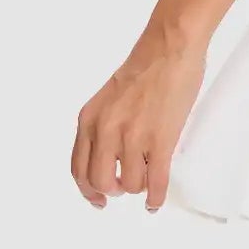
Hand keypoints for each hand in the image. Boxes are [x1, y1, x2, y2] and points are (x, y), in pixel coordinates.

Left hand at [71, 27, 207, 211]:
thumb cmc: (145, 65)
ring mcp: (133, 137)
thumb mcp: (108, 97)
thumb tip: (111, 155)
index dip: (87, 189)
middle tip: (122, 187)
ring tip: (147, 179)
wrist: (169, 47)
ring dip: (139, 186)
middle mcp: (106, 130)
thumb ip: (104, 125)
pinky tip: (155, 202)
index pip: (78, 168)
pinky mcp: (160, 140)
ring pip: (130, 184)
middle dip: (112, 190)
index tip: (97, 198)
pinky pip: (155, 181)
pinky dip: (155, 197)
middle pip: (100, 181)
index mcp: (89, 119)